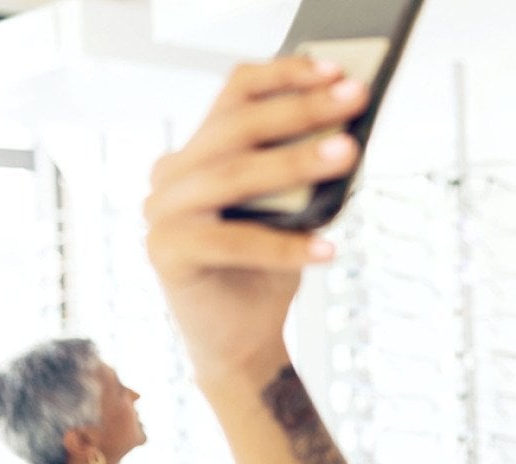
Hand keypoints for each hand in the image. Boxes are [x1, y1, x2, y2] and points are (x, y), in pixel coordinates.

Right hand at [143, 57, 368, 380]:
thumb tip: (346, 131)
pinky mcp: (165, 253)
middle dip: (301, 109)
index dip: (284, 75)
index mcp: (196, 152)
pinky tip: (327, 248)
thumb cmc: (268, 270)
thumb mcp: (290, 210)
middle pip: (237, 127)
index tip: (335, 69)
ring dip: (297, 162)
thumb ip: (301, 172)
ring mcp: (161, 212)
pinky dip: (284, 246)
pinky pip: (232, 241)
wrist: (241, 342)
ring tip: (349, 153)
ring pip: (234, 175)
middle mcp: (170, 175)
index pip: (234, 93)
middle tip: (354, 98)